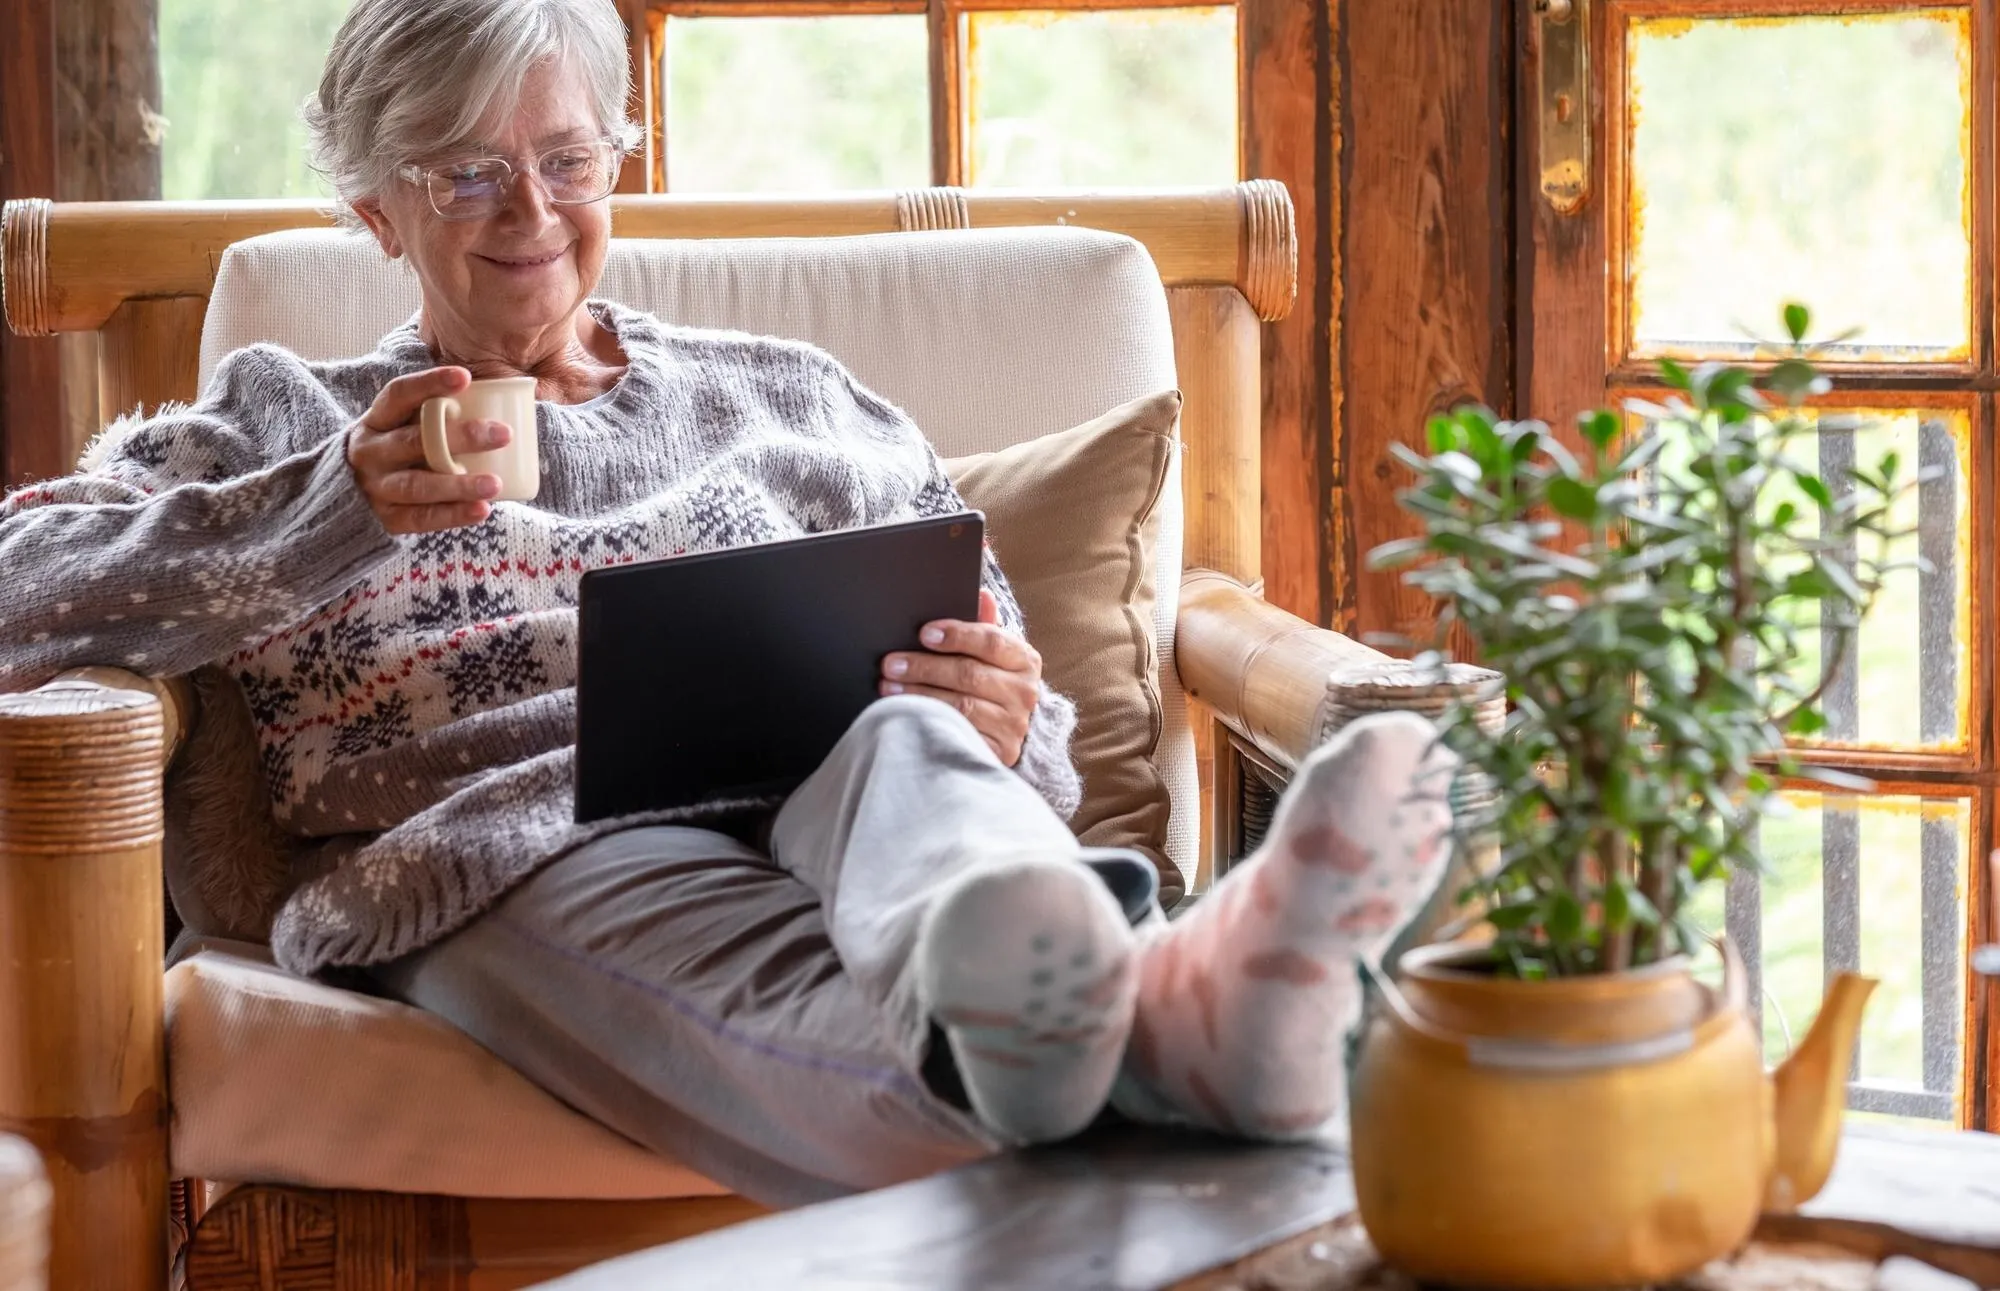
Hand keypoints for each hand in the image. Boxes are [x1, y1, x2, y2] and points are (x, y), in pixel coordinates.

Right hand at [346, 366, 508, 534]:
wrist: (347, 495)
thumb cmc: (394, 450)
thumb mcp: (400, 425)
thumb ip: (434, 413)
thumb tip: (500, 389)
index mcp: (376, 420)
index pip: (399, 394)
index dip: (430, 384)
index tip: (465, 377)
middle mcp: (371, 452)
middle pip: (414, 442)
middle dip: (461, 437)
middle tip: (504, 433)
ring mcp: (377, 487)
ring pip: (418, 485)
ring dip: (459, 485)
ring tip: (495, 483)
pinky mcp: (386, 518)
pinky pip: (421, 518)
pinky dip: (453, 515)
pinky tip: (482, 510)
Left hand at [881, 588, 1042, 766]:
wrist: (1004, 732)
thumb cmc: (990, 683)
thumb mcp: (991, 653)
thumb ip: (984, 625)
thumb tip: (981, 594)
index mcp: (1024, 660)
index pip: (991, 641)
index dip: (956, 635)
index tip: (924, 633)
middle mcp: (1024, 693)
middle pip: (969, 674)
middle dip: (924, 667)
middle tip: (891, 663)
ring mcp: (1012, 725)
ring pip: (960, 706)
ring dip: (919, 695)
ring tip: (889, 688)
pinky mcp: (998, 752)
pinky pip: (959, 735)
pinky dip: (930, 724)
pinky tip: (908, 716)